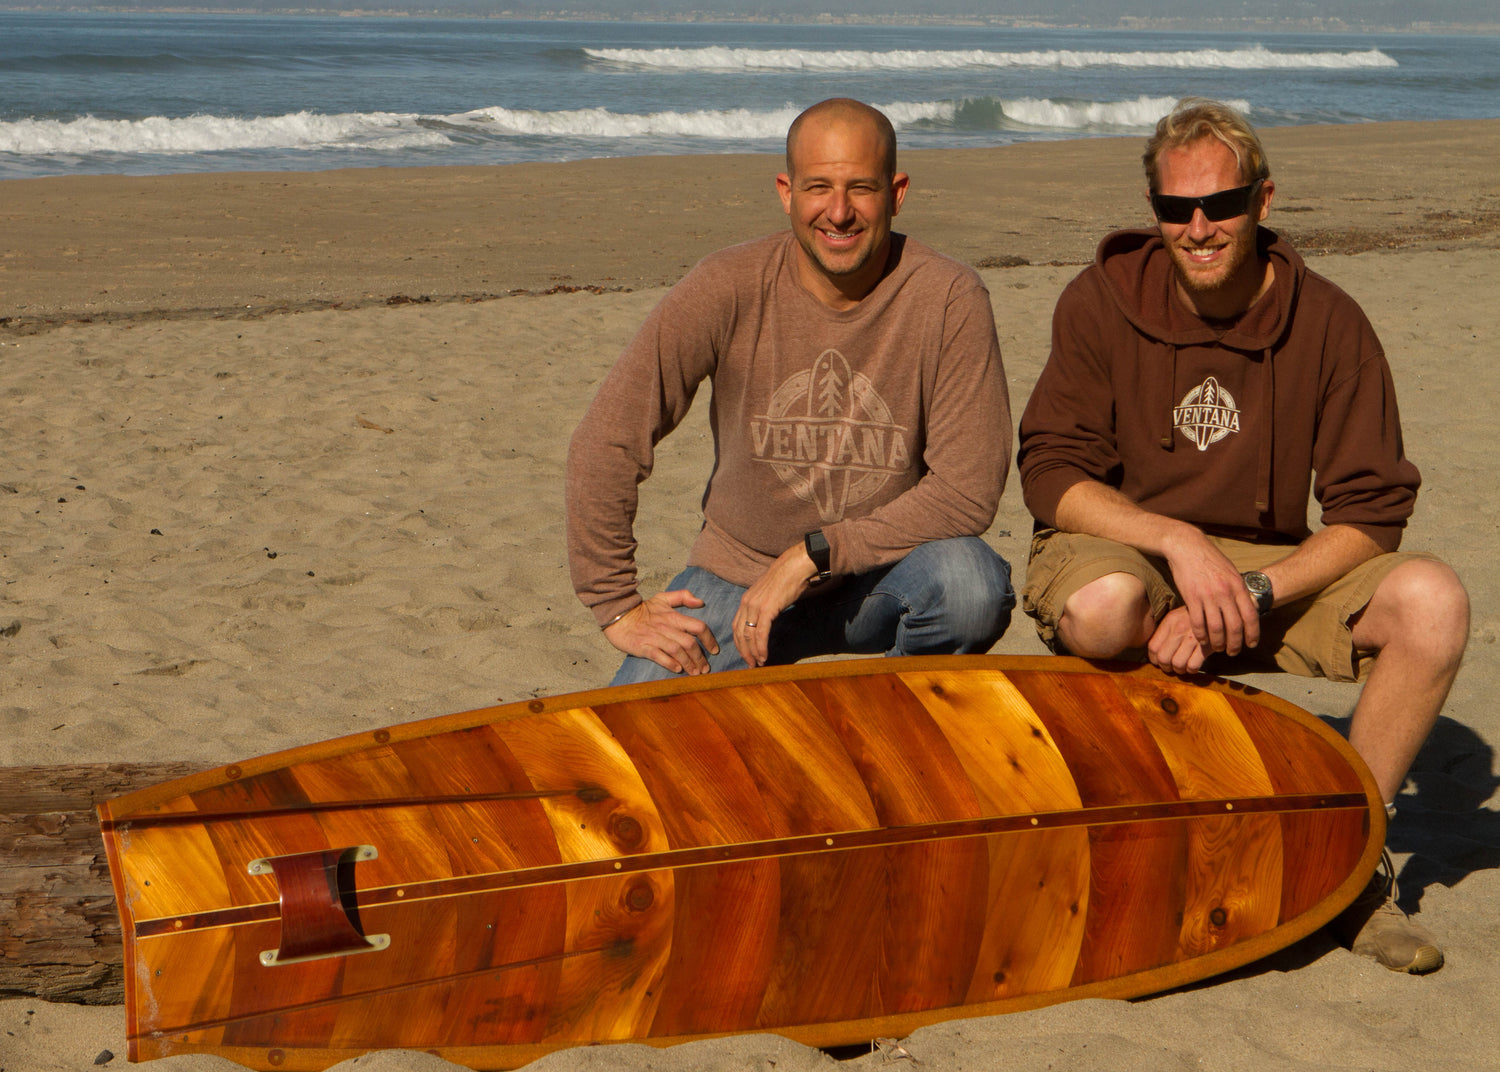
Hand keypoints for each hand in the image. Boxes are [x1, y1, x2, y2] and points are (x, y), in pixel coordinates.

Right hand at [603, 590, 718, 674]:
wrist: (618, 615)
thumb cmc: (643, 609)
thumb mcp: (663, 598)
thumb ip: (683, 596)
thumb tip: (701, 602)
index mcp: (674, 617)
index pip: (698, 627)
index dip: (709, 639)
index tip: (714, 651)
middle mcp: (667, 628)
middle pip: (690, 643)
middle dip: (700, 658)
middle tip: (705, 669)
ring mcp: (655, 638)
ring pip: (677, 651)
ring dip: (688, 663)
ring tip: (695, 673)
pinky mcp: (643, 647)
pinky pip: (659, 656)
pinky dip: (669, 663)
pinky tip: (677, 669)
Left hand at [733, 542, 819, 667]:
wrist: (795, 566)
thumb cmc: (787, 579)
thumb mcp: (769, 594)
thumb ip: (764, 606)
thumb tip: (766, 620)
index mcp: (746, 600)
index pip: (736, 626)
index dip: (739, 643)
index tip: (745, 654)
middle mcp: (747, 603)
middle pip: (739, 633)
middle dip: (744, 651)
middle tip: (750, 664)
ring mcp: (755, 606)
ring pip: (748, 636)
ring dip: (753, 652)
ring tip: (758, 663)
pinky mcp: (767, 609)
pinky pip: (761, 633)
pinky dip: (761, 647)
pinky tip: (764, 656)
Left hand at [1147, 606, 1211, 674]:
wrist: (1220, 613)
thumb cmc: (1196, 618)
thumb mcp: (1178, 617)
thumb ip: (1166, 631)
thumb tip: (1154, 652)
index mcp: (1170, 621)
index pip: (1153, 646)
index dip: (1154, 659)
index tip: (1159, 661)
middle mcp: (1179, 629)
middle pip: (1163, 658)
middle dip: (1165, 667)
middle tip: (1171, 667)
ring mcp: (1193, 638)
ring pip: (1177, 664)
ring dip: (1179, 670)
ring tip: (1183, 667)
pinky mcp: (1207, 646)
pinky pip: (1193, 666)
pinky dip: (1191, 670)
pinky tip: (1193, 665)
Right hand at [1160, 527, 1260, 655]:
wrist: (1188, 547)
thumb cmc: (1210, 559)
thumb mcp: (1231, 572)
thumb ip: (1238, 590)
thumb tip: (1247, 607)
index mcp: (1238, 586)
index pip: (1250, 616)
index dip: (1252, 634)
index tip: (1251, 644)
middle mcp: (1225, 592)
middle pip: (1235, 626)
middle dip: (1235, 643)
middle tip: (1233, 652)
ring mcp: (1208, 595)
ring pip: (1217, 628)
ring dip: (1218, 642)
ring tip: (1217, 648)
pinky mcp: (1191, 597)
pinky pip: (1198, 622)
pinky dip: (1201, 635)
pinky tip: (1201, 640)